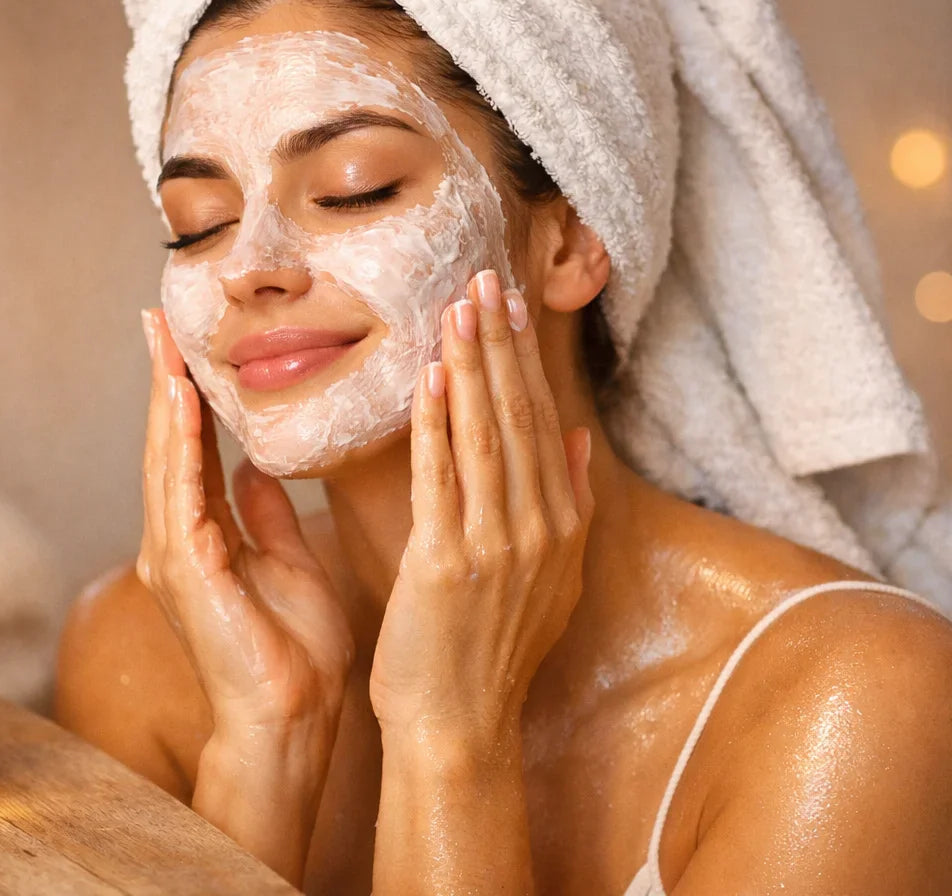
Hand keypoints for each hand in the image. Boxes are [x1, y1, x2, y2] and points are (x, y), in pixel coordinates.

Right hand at [138, 309, 353, 737]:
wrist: (291, 721)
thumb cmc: (296, 655)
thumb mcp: (289, 565)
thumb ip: (266, 517)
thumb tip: (255, 469)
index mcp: (203, 540)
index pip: (195, 451)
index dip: (191, 396)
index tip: (188, 344)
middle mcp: (178, 542)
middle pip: (168, 444)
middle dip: (165, 380)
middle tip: (160, 319)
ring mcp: (172, 555)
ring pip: (165, 459)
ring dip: (165, 397)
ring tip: (166, 340)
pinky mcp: (182, 569)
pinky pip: (178, 490)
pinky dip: (177, 441)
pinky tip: (180, 397)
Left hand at [369, 269, 593, 739]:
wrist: (459, 725)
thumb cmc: (489, 651)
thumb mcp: (549, 578)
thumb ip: (566, 502)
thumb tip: (572, 435)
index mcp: (561, 527)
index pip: (541, 421)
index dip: (523, 357)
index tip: (508, 301)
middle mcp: (538, 529)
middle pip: (518, 416)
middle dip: (499, 343)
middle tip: (483, 277)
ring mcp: (496, 546)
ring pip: (486, 435)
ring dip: (472, 365)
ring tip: (458, 306)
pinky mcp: (447, 564)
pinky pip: (442, 478)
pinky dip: (438, 424)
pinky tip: (431, 377)